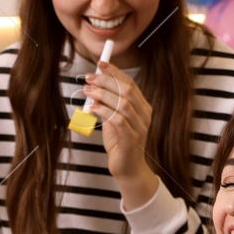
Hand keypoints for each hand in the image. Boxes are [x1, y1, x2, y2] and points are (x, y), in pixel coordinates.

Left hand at [85, 60, 159, 208]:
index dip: (115, 72)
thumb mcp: (113, 120)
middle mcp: (145, 115)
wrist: (128, 170)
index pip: (131, 84)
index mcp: (143, 108)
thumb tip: (93, 86)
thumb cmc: (120, 144)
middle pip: (128, 90)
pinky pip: (118, 120)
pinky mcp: (132, 139)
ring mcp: (140, 127)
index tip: (100, 63)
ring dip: (103, 94)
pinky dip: (104, 111)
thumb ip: (107, 104)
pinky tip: (92, 107)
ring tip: (88, 91)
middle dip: (107, 80)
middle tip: (89, 77)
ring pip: (123, 103)